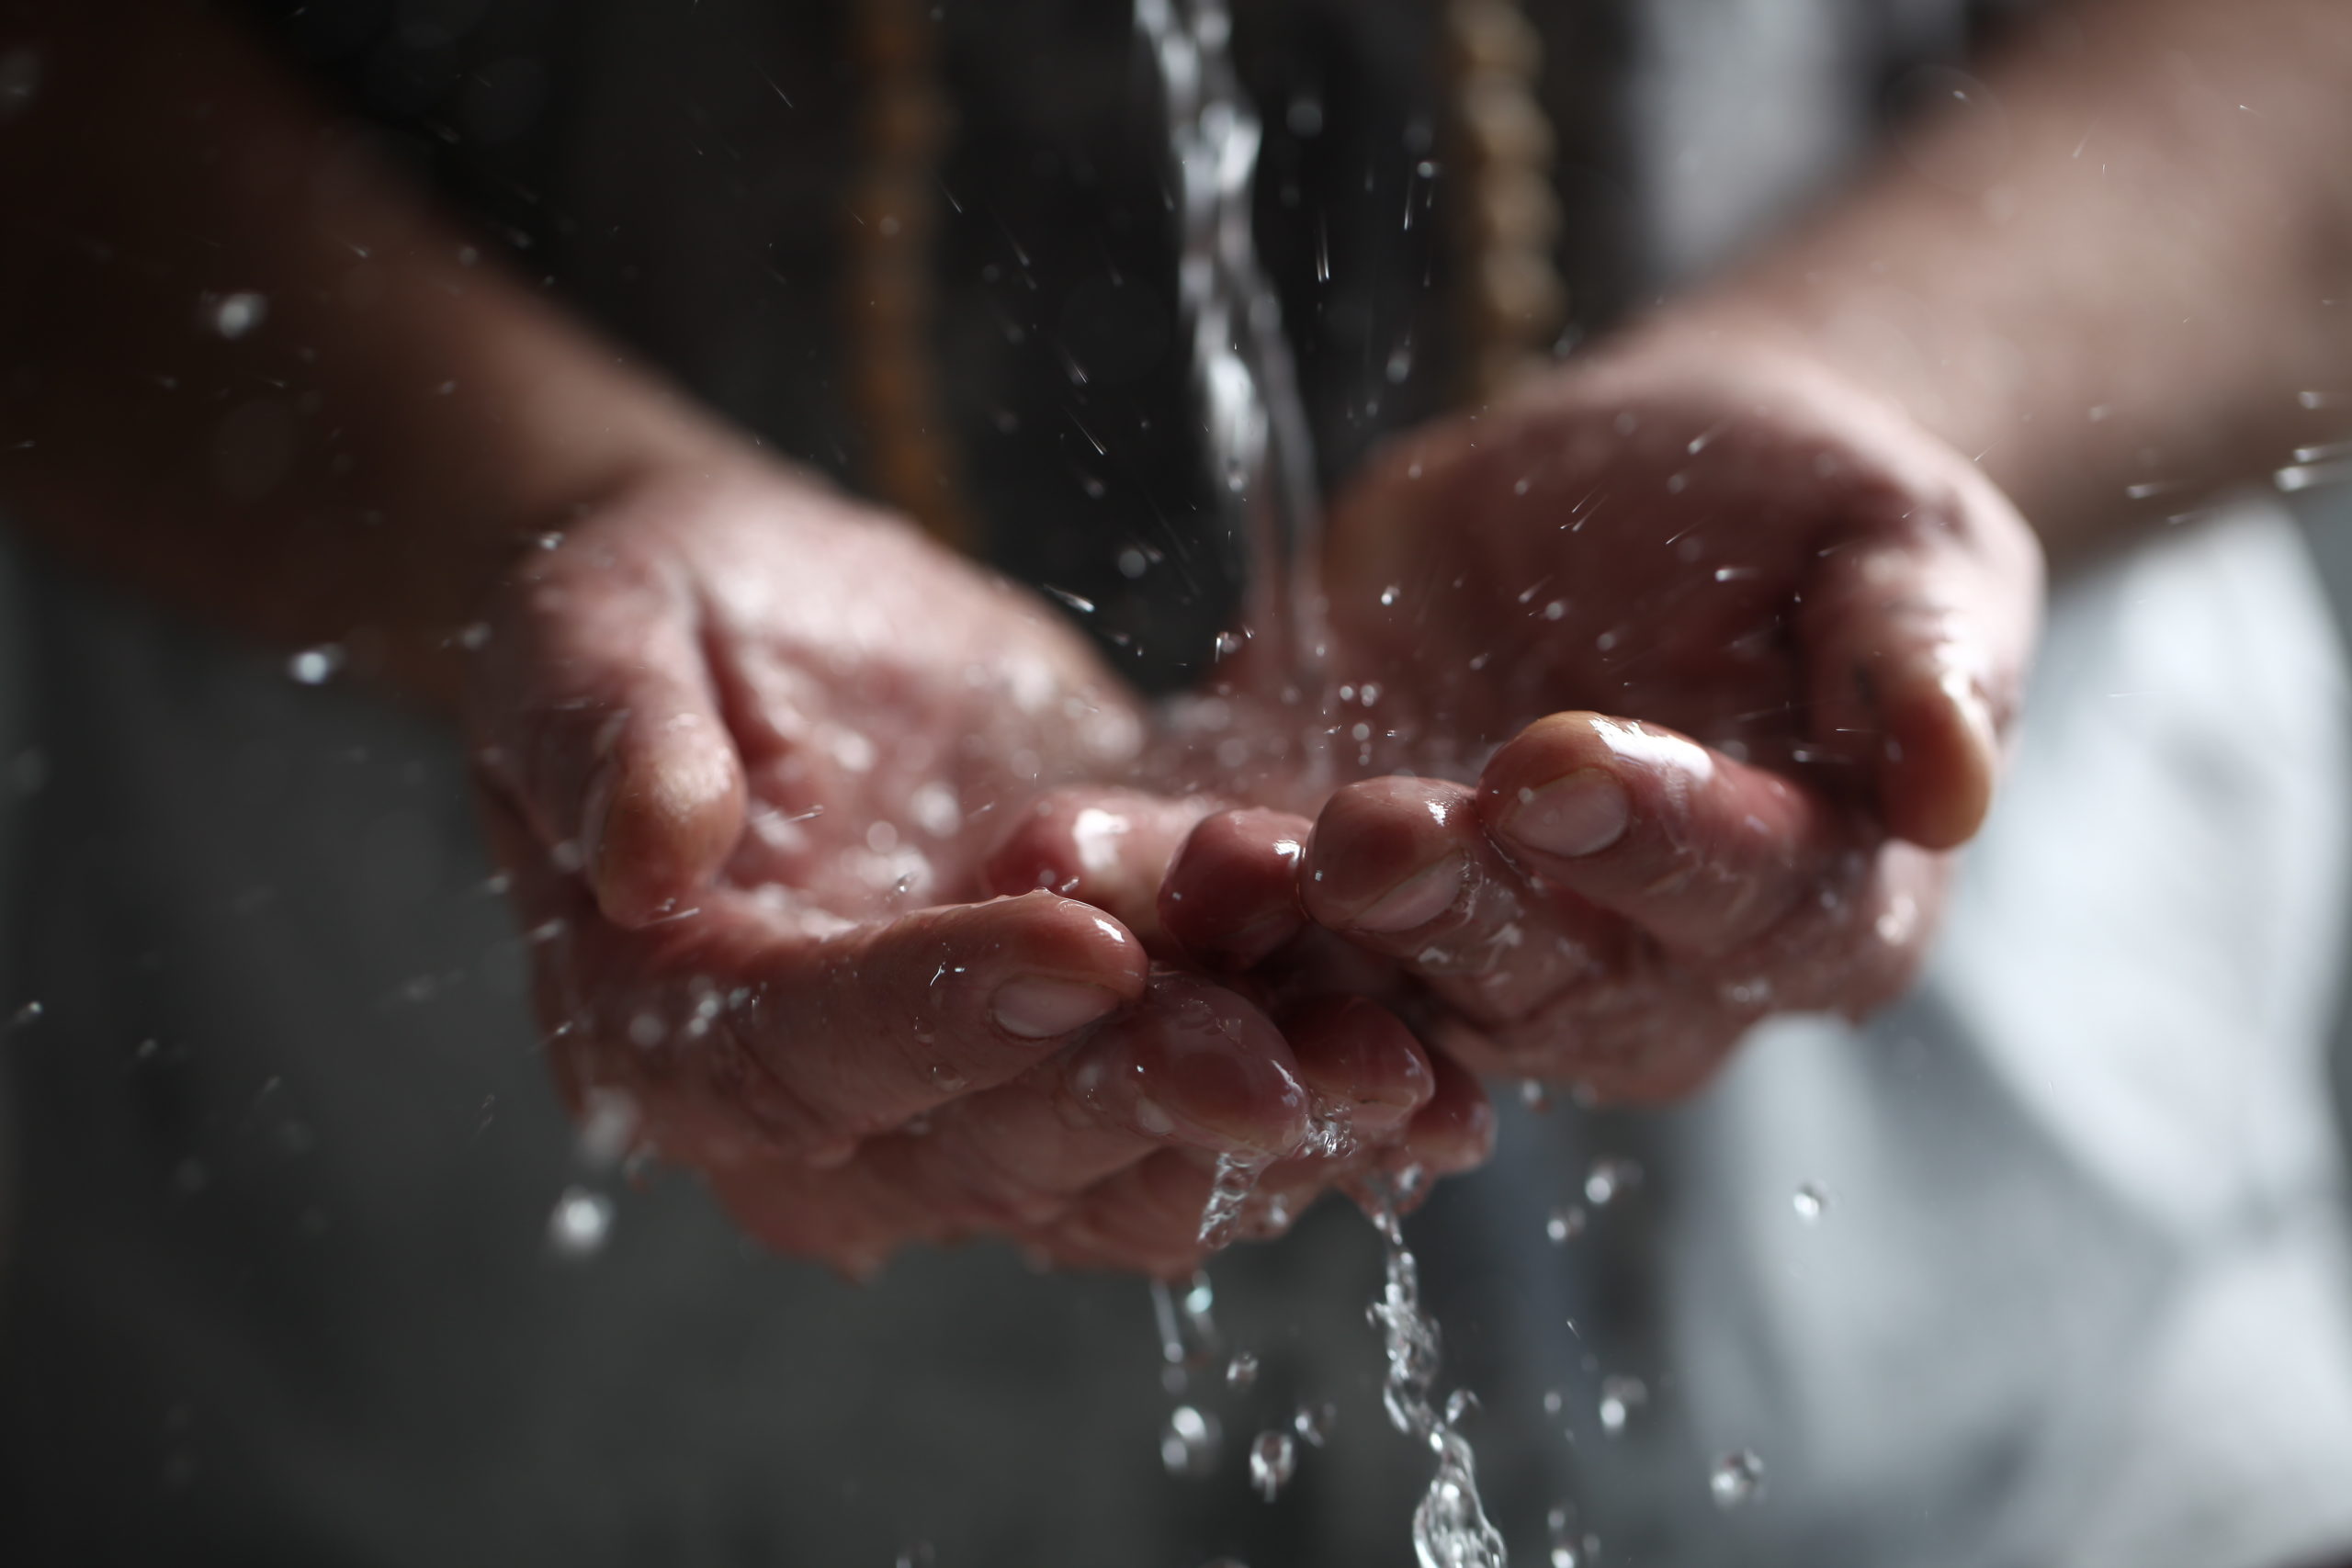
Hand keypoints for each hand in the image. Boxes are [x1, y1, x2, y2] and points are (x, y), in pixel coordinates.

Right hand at [464, 464, 1479, 1275]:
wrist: (745, 619)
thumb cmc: (642, 616)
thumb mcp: (580, 636)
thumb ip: (607, 739)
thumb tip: (648, 851)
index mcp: (679, 1032)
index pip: (815, 1051)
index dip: (946, 1007)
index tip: (1081, 946)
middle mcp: (830, 1114)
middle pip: (994, 1142)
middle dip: (1149, 1098)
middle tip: (1287, 1060)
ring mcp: (965, 1096)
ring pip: (1124, 1166)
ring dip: (1268, 1124)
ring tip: (1404, 1076)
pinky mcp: (1082, 1047)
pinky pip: (1200, 1105)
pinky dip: (1315, 1097)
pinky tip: (1441, 1080)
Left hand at [1169, 325, 2044, 1099]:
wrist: (1642, 495)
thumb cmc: (1802, 513)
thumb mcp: (1901, 549)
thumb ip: (1921, 658)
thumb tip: (1957, 778)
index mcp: (1802, 907)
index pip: (1741, 904)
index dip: (1654, 841)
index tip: (1562, 760)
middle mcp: (1630, 975)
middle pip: (1537, 971)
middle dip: (1445, 904)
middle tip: (1367, 830)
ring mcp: (1460, 952)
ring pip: (1362, 977)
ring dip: (1264, 940)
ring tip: (1179, 871)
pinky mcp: (1318, 889)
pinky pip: (1232, 915)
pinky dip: (1143, 888)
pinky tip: (1051, 854)